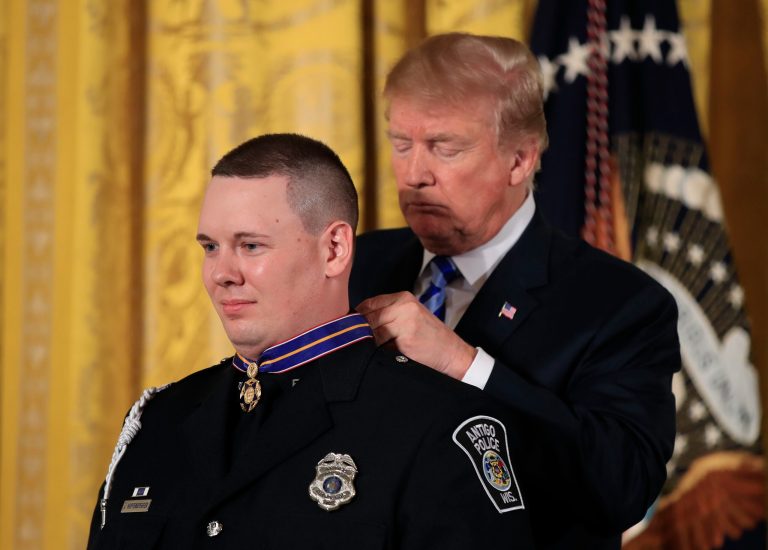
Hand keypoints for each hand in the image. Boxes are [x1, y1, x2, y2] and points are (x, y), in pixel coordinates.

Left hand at [356, 292, 476, 379]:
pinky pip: (379, 343)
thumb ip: (387, 316)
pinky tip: (380, 355)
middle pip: (367, 316)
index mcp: (403, 298)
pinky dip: (375, 350)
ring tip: (367, 350)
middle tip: (353, 343)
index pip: (368, 303)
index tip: (349, 329)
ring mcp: (405, 320)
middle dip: (358, 330)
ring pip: (371, 330)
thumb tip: (355, 324)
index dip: (356, 317)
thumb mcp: (409, 319)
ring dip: (366, 341)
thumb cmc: (429, 339)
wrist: (453, 354)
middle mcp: (403, 305)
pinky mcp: (406, 336)